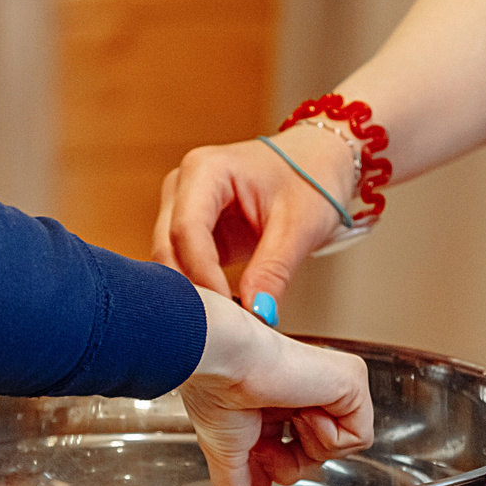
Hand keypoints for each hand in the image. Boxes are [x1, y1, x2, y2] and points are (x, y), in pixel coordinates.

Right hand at [153, 124, 356, 308]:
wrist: (318, 161)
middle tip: (223, 324)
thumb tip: (256, 313)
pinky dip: (199, 288)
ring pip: (168, 260)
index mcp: (205, 170)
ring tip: (225, 319)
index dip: (203, 274)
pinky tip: (222, 308)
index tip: (228, 311)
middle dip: (191, 287)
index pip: (187, 230)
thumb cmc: (311, 177)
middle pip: (167, 246)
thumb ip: (272, 271)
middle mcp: (183, 185)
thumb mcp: (298, 226)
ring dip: (192, 291)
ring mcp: (182, 206)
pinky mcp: (191, 229)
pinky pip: (182, 265)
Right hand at [180, 293, 373, 485]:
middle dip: (290, 461)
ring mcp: (334, 386)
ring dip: (307, 445)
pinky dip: (327, 436)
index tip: (252, 452)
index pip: (293, 452)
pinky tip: (304, 410)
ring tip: (287, 415)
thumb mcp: (226, 452)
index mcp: (278, 401)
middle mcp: (307, 391)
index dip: (273, 465)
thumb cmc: (217, 388)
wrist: (224, 363)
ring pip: (341, 449)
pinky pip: (360, 438)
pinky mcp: (354, 382)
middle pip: (318, 456)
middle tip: (266, 441)